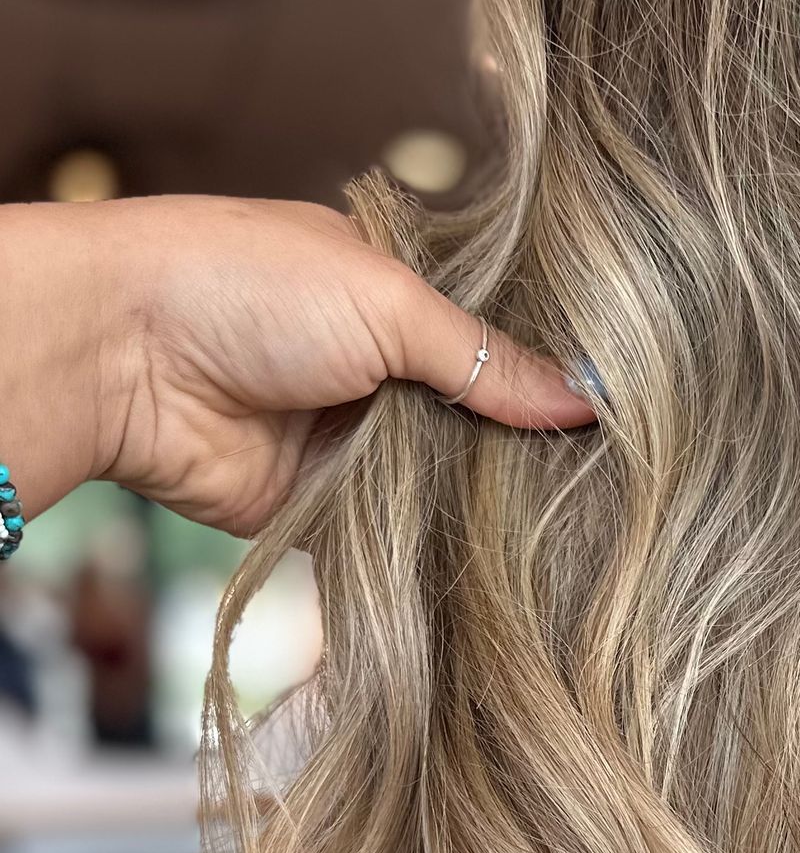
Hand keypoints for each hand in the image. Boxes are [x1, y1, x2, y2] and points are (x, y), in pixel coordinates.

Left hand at [0, 194, 593, 539]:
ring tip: (581, 531)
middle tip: (617, 484)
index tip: (624, 410)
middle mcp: (382, 367)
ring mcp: (356, 441)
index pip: (496, 337)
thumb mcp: (387, 300)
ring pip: (450, 483)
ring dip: (491, 505)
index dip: (552, 370)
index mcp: (396, 292)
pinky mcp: (329, 509)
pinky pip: (401, 538)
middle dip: (530, 448)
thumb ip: (485, 357)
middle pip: (482, 418)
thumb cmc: (242, 287)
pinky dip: (440, 551)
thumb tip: (585, 402)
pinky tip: (510, 566)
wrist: (122, 358)